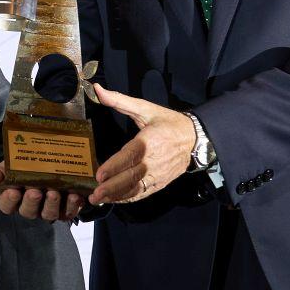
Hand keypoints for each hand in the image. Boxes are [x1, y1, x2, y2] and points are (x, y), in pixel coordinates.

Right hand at [0, 164, 88, 221]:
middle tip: (35, 191)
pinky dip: (72, 206)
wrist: (50, 152)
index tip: (13, 190)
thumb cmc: (25, 160)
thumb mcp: (8, 164)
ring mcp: (48, 208)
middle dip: (31, 202)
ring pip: (48, 215)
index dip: (9, 200)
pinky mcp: (66, 208)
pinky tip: (74, 195)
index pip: (7, 206)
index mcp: (14, 198)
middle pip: (28, 212)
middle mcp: (31, 206)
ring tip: (54, 192)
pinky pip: (69, 212)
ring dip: (51, 205)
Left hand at [90, 87, 195, 203]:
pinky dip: (129, 198)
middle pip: (130, 178)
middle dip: (110, 188)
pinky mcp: (161, 182)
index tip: (99, 175)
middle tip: (94, 195)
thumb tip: (97, 90)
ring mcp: (158, 174)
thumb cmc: (168, 122)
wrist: (195, 138)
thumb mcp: (145, 108)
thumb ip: (119, 101)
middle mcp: (153, 161)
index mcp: (148, 142)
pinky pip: (143, 193)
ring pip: (135, 189)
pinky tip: (116, 200)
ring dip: (117, 196)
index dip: (113, 167)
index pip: (128, 157)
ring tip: (100, 199)